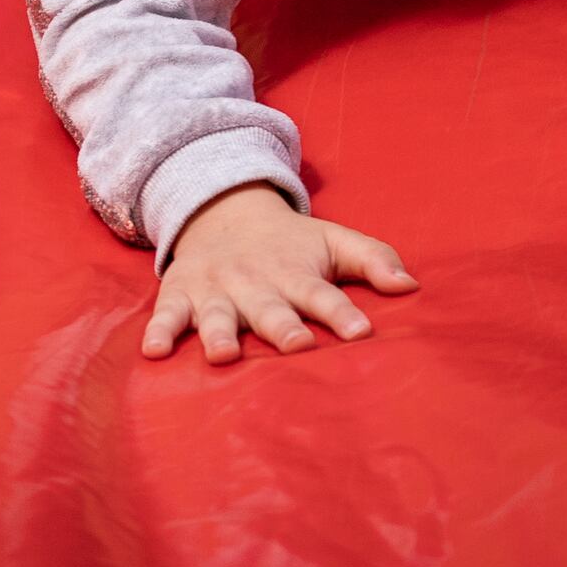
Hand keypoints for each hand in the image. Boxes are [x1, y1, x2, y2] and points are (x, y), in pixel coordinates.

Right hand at [145, 183, 415, 361]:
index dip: (342, 313)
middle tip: (297, 346)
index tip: (362, 333)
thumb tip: (412, 287)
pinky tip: (154, 352)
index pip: (324, 295)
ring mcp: (216, 289)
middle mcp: (256, 282)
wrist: (223, 210)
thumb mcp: (333, 240)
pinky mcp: (181, 294)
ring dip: (220, 333)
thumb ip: (373, 260)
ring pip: (219, 315)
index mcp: (296, 273)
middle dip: (282, 327)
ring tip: (224, 355)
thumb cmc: (291, 243)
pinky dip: (159, 331)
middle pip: (271, 308)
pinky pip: (166, 314)